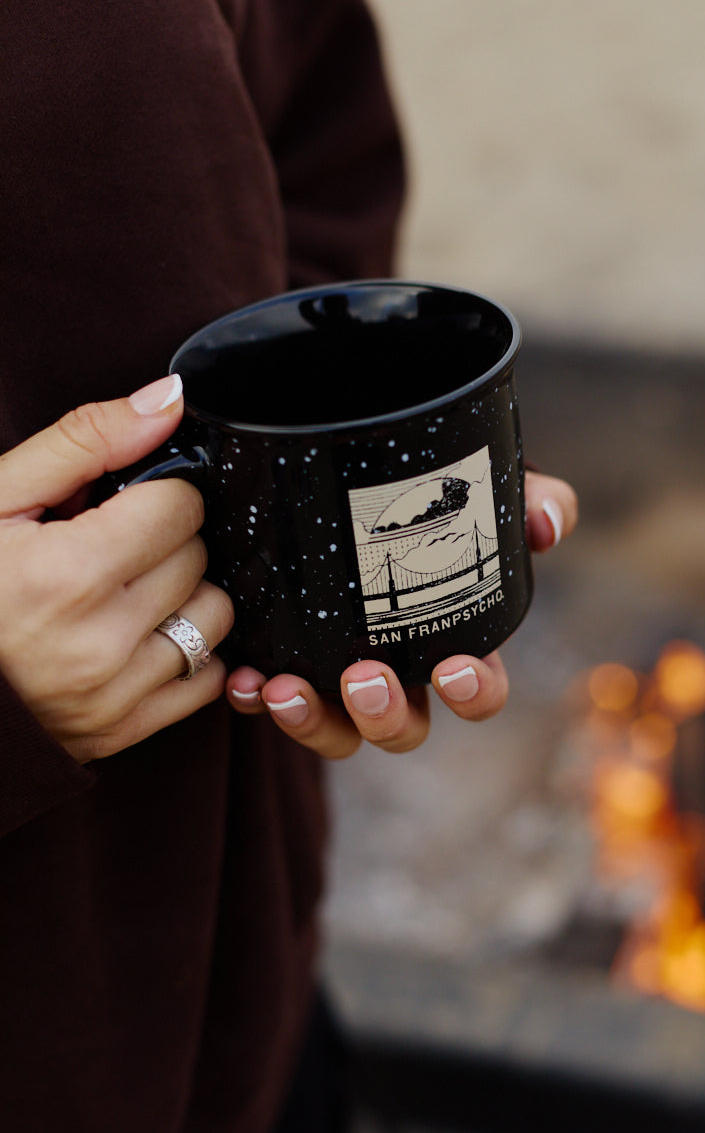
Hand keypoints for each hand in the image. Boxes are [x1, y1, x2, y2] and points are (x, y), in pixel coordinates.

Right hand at [0, 377, 233, 762]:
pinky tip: (137, 638)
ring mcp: (111, 696)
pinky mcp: (121, 732)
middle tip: (110, 549)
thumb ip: (87, 439)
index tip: (120, 507)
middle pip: (197, 559)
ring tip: (125, 593)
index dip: (154, 496)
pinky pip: (207, 681)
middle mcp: (94, 644)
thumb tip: (170, 399)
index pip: (179, 508)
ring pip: (214, 618)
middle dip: (164, 542)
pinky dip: (186, 655)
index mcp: (62, 576)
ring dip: (183, 597)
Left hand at [226, 470, 577, 757]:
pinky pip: (271, 701)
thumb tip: (548, 525)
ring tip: (287, 689)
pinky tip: (244, 679)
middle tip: (364, 679)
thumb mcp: (474, 483)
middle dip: (386, 716)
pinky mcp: (285, 661)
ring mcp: (337, 677)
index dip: (474, 695)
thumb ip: (525, 492)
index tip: (454, 670)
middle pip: (402, 728)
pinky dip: (256, 698)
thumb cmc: (425, 490)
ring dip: (316, 723)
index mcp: (450, 640)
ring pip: (338, 733)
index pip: (478, 691)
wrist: (337, 457)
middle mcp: (398, 672)